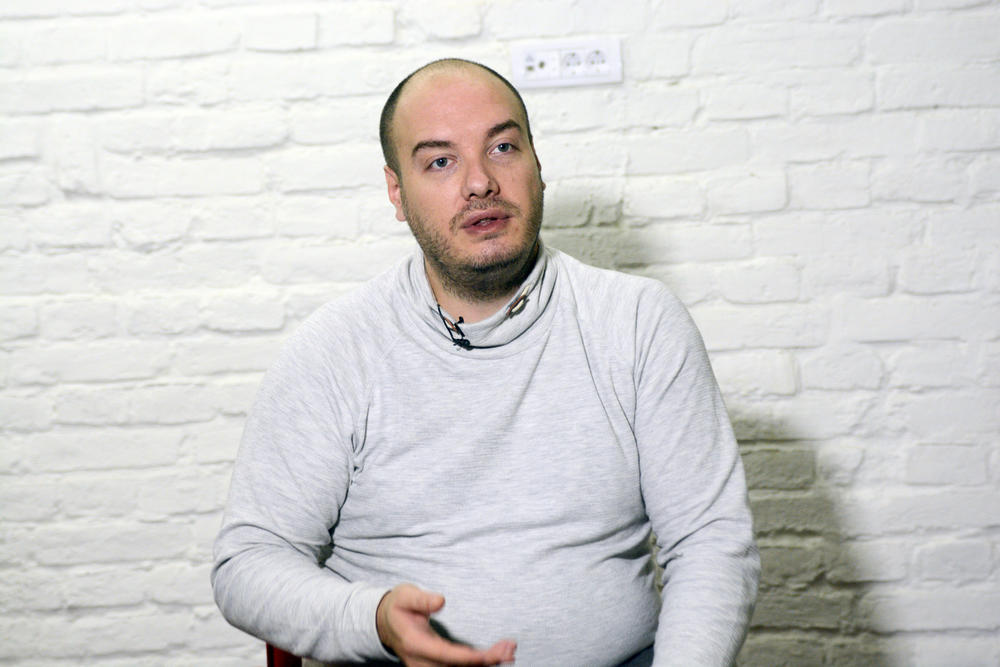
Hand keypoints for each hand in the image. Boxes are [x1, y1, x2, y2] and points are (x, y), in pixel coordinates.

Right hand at [376, 584, 515, 666]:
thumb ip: (421, 599)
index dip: (468, 657)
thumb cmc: (398, 606)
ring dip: (487, 663)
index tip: (489, 655)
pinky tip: (499, 655)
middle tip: (510, 649)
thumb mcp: (405, 596)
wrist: (385, 622)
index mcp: (415, 644)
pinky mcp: (437, 666)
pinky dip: (481, 662)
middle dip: (486, 661)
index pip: (445, 655)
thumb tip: (440, 601)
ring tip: (510, 650)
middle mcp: (422, 661)